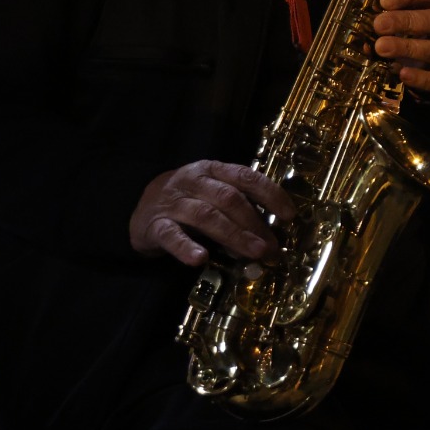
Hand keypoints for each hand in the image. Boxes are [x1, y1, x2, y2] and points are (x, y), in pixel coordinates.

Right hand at [129, 160, 294, 266]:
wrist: (140, 205)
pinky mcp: (154, 225)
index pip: (246, 177)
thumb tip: (270, 237)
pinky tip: (200, 259)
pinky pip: (171, 235)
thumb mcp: (214, 196)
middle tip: (272, 247)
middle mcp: (194, 181)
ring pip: (206, 215)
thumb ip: (240, 211)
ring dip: (233, 235)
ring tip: (254, 253)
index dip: (270, 194)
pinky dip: (186, 247)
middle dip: (254, 223)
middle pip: (229, 198)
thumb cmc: (188, 201)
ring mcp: (173, 202)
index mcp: (213, 170)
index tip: (289, 215)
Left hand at [371, 0, 429, 95]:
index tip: (384, 0)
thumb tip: (367, 18)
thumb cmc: (422, 22)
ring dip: (407, 48)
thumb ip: (396, 9)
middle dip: (405, 22)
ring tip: (381, 47)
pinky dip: (420, 78)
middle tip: (379, 25)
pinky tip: (402, 73)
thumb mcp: (414, 9)